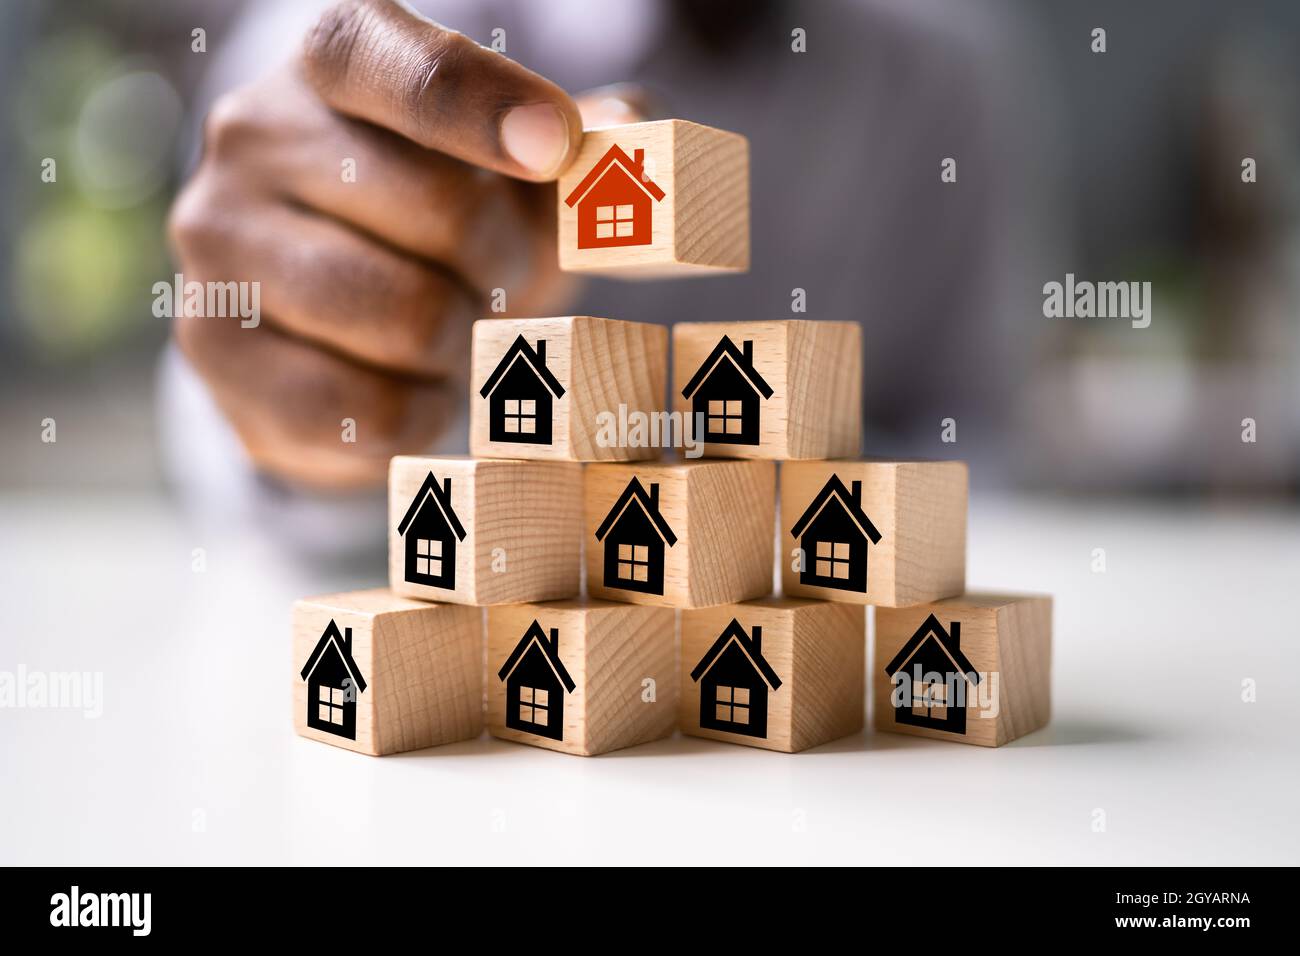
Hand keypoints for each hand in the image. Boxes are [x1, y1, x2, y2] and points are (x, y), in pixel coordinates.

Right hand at [168, 0, 638, 488]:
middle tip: (496, 279)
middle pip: (445, 213)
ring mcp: (218, 241)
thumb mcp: (513, 176)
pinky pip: (364, 408)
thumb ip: (577, 149)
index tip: (557, 148)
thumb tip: (635, 128)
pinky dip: (417, 413)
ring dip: (460, 344)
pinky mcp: (210, 347)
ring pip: (406, 317)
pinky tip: (409, 386)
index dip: (486, 110)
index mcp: (335, 63)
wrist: (326, 319)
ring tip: (444, 331)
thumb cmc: (440, 227)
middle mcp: (254, 134)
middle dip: (503, 265)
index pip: (407, 69)